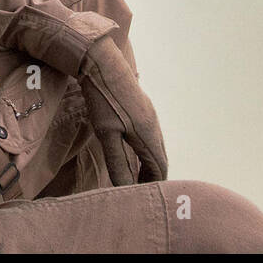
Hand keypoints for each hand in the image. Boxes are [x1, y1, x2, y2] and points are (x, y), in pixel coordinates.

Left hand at [78, 36, 167, 184]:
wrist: (102, 64)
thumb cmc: (103, 100)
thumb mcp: (106, 135)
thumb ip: (118, 163)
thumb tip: (126, 188)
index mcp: (148, 135)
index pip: (159, 169)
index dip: (153, 185)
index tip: (142, 197)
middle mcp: (154, 126)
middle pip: (160, 159)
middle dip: (151, 177)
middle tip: (137, 191)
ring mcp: (149, 116)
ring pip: (155, 147)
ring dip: (147, 163)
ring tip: (132, 176)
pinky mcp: (142, 109)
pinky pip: (149, 136)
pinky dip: (144, 150)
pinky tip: (129, 152)